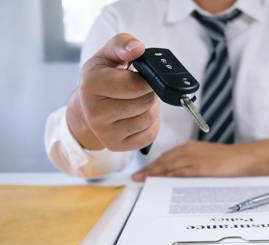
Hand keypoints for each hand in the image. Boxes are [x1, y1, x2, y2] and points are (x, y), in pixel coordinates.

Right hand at [66, 33, 159, 150]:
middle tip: (138, 89)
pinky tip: (137, 116)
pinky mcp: (116, 145)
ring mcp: (105, 132)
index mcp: (91, 84)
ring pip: (149, 118)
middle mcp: (95, 112)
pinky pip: (150, 134)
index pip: (135, 85)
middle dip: (148, 93)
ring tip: (137, 101)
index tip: (142, 76)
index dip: (146, 79)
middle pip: (145, 102)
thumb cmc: (102, 77)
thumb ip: (123, 44)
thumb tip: (138, 48)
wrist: (87, 106)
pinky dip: (151, 124)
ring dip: (150, 108)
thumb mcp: (108, 54)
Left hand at [132, 139, 268, 180]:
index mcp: (190, 147)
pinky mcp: (197, 168)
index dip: (154, 165)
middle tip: (136, 178)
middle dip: (149, 170)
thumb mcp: (208, 158)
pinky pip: (177, 174)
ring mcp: (192, 159)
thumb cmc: (230, 160)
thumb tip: (180, 174)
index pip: (167, 156)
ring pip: (167, 167)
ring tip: (142, 182)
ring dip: (153, 175)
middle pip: (163, 161)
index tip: (144, 171)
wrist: (245, 159)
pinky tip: (158, 183)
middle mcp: (188, 151)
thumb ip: (193, 163)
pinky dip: (165, 178)